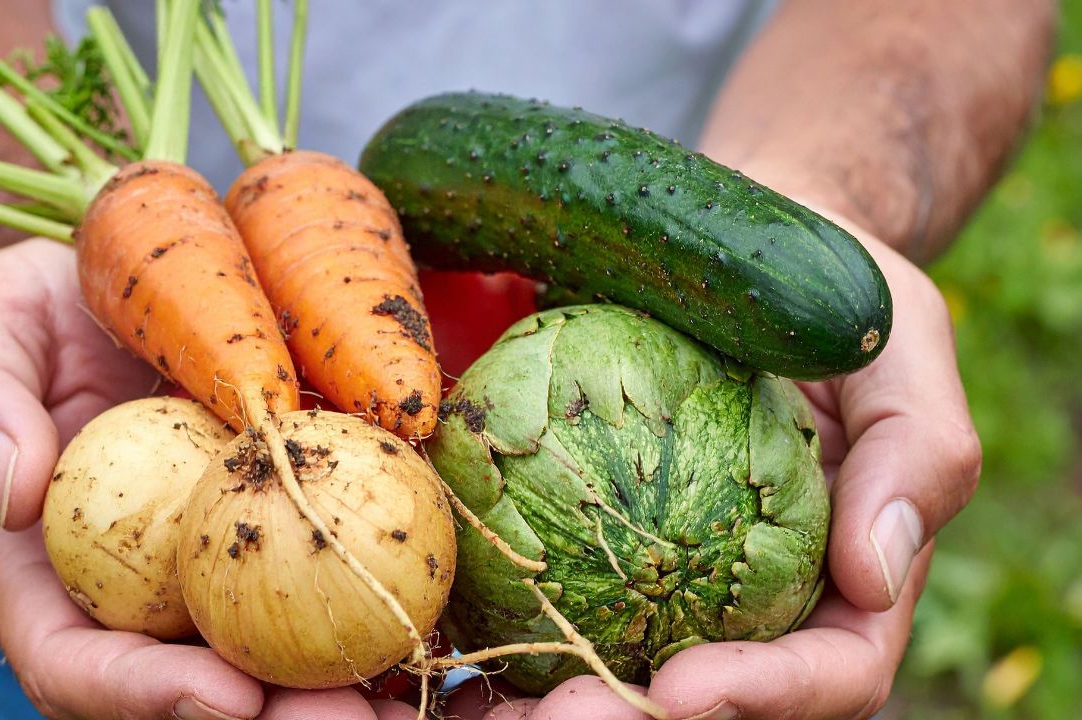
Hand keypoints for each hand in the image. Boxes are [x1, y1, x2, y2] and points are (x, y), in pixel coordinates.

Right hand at [0, 239, 427, 718]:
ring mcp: (229, 557)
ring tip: (417, 687)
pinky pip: (350, 565)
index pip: (79, 664)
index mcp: (52, 570)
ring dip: (353, 681)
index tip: (226, 696)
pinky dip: (397, 593)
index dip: (144, 696)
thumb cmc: (47, 302)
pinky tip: (454, 604)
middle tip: (349, 718)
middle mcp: (147, 584)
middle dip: (277, 718)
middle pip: (203, 682)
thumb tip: (4, 488)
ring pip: (289, 643)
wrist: (137, 267)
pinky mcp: (303, 517)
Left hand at [439, 220, 980, 718]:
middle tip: (562, 714)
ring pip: (623, 660)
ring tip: (493, 699)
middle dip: (636, 717)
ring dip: (556, 695)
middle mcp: (759, 594)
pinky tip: (454, 628)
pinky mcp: (599, 533)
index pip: (831, 670)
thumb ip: (916, 450)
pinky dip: (508, 621)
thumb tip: (877, 575)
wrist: (739, 248)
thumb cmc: (830, 293)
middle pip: (711, 692)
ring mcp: (676, 572)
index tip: (683, 686)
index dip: (766, 695)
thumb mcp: (899, 346)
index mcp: (849, 576)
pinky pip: (555, 589)